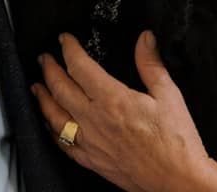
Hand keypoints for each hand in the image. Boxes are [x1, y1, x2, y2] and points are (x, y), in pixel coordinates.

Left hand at [31, 31, 216, 191]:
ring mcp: (90, 142)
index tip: (64, 39)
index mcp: (112, 100)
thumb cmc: (177, 142)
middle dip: (49, 70)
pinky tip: (49, 123)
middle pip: (60, 88)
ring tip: (37, 86)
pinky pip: (62, 143)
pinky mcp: (91, 161)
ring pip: (55, 115)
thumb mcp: (169, 96)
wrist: (179, 183)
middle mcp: (95, 119)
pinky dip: (51, 129)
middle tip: (44, 58)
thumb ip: (151, 65)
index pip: (80, 67)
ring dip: (43, 98)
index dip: (69, 49)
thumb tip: (145, 38)